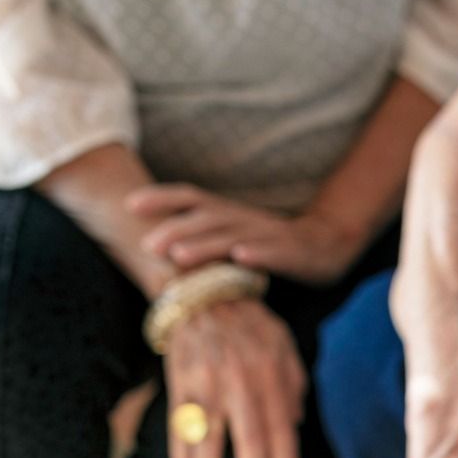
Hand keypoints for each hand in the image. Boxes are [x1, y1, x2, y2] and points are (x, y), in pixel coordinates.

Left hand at [128, 185, 362, 284]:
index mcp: (226, 212)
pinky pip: (273, 253)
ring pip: (232, 237)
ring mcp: (268, 235)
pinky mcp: (292, 253)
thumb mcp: (231, 233)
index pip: (189, 197)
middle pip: (205, 219)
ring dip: (206, 245)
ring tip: (180, 257)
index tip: (130, 205)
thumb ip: (199, 235)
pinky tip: (240, 259)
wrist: (326, 245)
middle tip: (148, 246)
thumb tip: (156, 243)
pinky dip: (256, 255)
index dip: (161, 198)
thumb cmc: (270, 243)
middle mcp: (242, 219)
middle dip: (176, 230)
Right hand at [164, 298, 305, 457]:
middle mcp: (238, 381)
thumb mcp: (284, 348)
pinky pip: (176, 425)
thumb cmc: (251, 327)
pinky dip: (179, 456)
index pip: (280, 428)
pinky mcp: (178, 381)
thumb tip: (294, 427)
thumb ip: (292, 387)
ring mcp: (205, 382)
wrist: (203, 291)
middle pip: (247, 437)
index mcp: (270, 375)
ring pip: (206, 436)